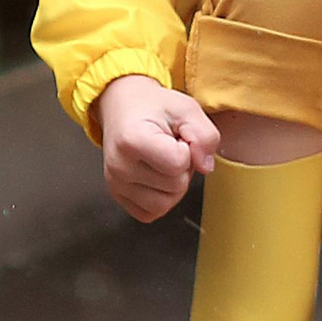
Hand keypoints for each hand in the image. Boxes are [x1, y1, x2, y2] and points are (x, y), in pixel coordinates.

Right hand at [95, 74, 219, 223]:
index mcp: (133, 139)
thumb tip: (205, 166)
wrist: (123, 107)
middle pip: (175, 186)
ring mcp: (116, 184)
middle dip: (182, 168)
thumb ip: (205, 135)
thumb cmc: (152, 108)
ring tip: (163, 161)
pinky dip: (160, 197)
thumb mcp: (186, 109)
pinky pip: (152, 212)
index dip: (187, 150)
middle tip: (170, 147)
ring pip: (165, 204)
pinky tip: (155, 175)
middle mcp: (119, 166)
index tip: (175, 137)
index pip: (179, 164)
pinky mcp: (117, 196)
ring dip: (173, 186)